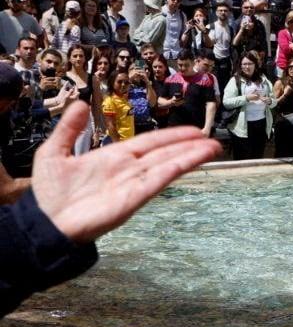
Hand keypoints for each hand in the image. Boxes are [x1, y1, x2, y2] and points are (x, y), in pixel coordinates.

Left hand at [30, 102, 220, 243]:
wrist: (45, 222)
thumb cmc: (48, 193)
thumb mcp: (54, 152)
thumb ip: (68, 129)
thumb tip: (78, 103)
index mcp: (114, 157)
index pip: (150, 142)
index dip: (172, 136)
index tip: (193, 131)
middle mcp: (129, 169)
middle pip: (166, 152)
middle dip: (189, 145)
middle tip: (212, 139)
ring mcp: (134, 183)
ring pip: (169, 164)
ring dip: (191, 155)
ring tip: (213, 148)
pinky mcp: (135, 197)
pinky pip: (160, 179)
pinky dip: (177, 168)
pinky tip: (193, 160)